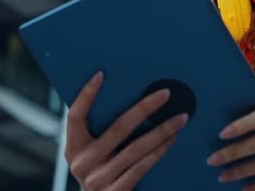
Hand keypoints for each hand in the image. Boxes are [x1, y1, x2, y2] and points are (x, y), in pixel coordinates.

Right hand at [64, 72, 188, 190]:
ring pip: (136, 148)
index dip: (86, 95)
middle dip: (144, 108)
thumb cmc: (101, 173)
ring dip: (162, 131)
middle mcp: (82, 163)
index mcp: (74, 148)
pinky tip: (172, 140)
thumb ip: (100, 134)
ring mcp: (98, 180)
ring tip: (180, 118)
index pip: (75, 116)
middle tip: (165, 94)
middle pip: (118, 128)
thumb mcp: (92, 154)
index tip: (101, 75)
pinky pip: (142, 167)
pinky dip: (159, 151)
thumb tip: (130, 97)